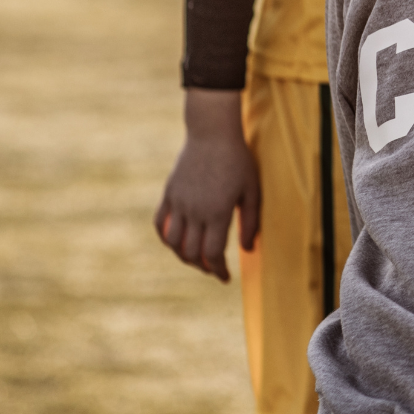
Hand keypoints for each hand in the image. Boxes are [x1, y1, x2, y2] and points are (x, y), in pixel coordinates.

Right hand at [154, 88, 260, 281]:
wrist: (212, 135)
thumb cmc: (238, 161)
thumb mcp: (253, 190)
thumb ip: (251, 221)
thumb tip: (248, 250)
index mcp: (217, 213)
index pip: (212, 253)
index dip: (218, 270)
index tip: (225, 278)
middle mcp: (195, 212)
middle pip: (191, 252)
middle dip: (203, 266)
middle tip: (213, 269)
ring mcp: (178, 203)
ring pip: (173, 242)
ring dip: (183, 256)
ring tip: (196, 258)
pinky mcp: (168, 194)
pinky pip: (160, 223)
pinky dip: (165, 237)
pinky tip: (176, 242)